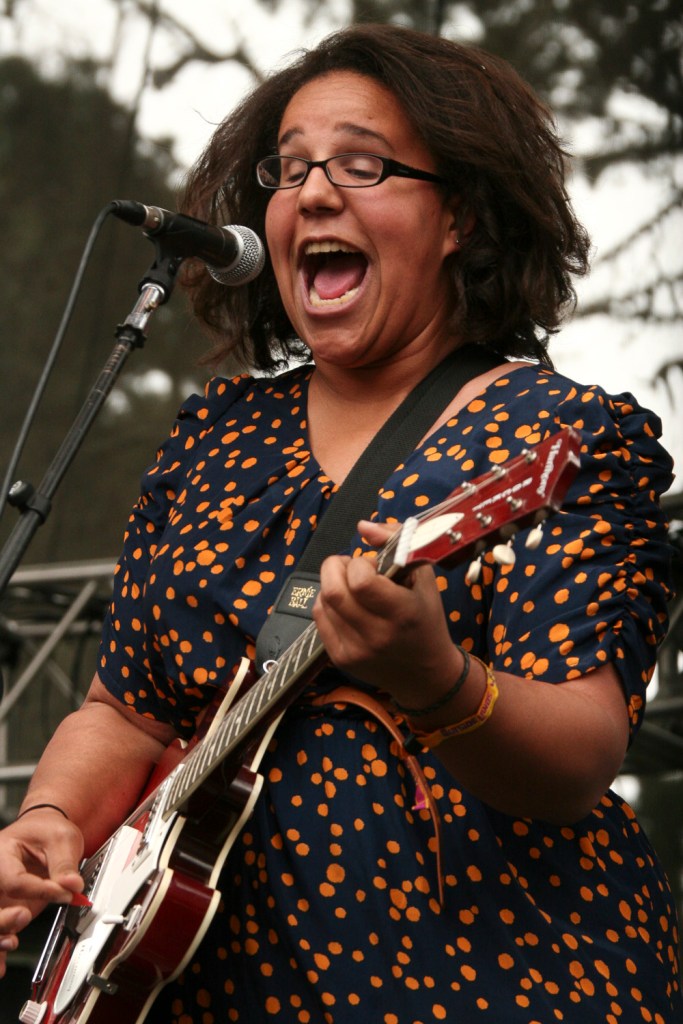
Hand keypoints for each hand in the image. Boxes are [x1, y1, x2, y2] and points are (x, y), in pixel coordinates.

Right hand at [0, 809, 84, 977]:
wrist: (41, 830)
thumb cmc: (46, 830)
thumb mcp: (61, 838)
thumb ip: (65, 864)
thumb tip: (73, 887)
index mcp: (2, 855)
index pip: (15, 881)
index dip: (39, 890)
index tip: (64, 892)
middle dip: (2, 919)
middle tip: (24, 916)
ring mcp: (0, 895)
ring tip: (11, 943)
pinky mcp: (6, 908)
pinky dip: (0, 948)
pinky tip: (2, 965)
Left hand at [313, 519, 461, 705]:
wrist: (425, 672)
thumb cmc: (426, 618)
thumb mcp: (422, 577)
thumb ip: (395, 543)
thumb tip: (362, 526)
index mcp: (402, 613)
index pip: (361, 581)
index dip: (359, 564)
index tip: (372, 566)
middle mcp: (376, 635)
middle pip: (333, 591)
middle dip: (335, 567)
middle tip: (350, 566)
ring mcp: (355, 650)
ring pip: (322, 602)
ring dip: (332, 585)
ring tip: (351, 586)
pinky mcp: (340, 659)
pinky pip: (319, 619)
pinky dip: (327, 603)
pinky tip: (346, 604)